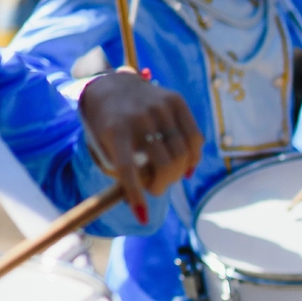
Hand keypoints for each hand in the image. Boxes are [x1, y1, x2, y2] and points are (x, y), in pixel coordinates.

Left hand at [78, 70, 202, 221]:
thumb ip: (123, 173)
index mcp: (115, 129)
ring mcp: (160, 106)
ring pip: (184, 154)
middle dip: (163, 185)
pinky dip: (194, 159)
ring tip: (169, 176)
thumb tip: (143, 210)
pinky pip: (195, 138)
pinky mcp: (176, 101)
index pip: (127, 167)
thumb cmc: (109, 126)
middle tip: (156, 188)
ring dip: (178, 174)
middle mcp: (139, 116)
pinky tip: (186, 167)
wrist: (113, 85)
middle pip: (166, 165)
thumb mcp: (105, 145)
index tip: (141, 215)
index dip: (135, 193)